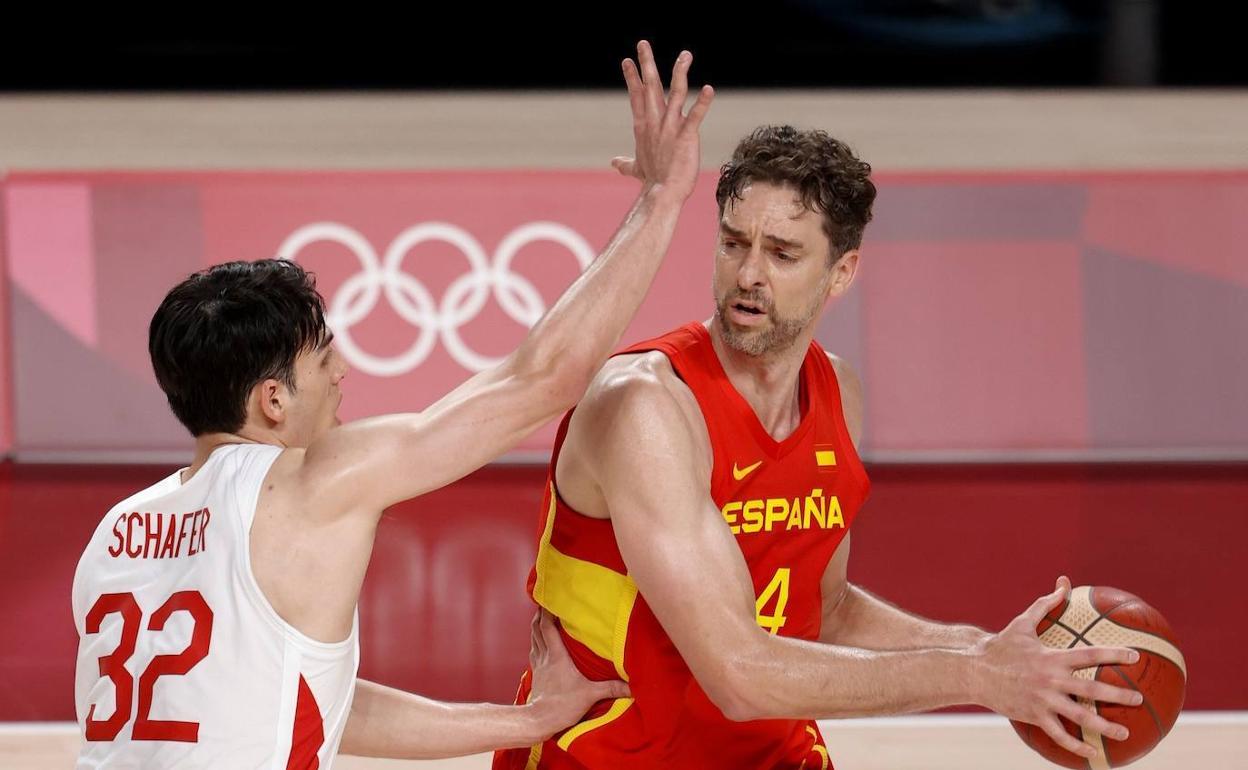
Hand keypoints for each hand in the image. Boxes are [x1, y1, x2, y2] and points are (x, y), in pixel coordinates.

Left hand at [525, 609, 628, 736]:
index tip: (549, 599)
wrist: (539, 720)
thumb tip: (632, 685)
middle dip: (539, 615)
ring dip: (536, 627)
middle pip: (537, 629)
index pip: (547, 627)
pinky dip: (536, 642)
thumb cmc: (563, 705)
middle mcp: (545, 657)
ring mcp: (539, 666)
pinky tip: (540, 644)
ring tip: (541, 618)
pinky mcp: (536, 675)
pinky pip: (535, 652)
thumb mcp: (590, 695)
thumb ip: (611, 688)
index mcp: (557, 656)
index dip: (546, 612)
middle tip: (544, 603)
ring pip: (534, 639)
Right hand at [611, 40, 714, 201]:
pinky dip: (703, 102)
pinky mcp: (686, 136)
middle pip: (651, 87)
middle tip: (643, 44)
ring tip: (685, 54)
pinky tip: (710, 89)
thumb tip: (615, 163)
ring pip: (676, 93)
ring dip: (680, 72)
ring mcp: (670, 128)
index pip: (637, 96)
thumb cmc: (652, 183)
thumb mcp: (636, 168)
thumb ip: (626, 163)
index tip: (627, 61)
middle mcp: (655, 123)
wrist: (662, 195)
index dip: (633, 78)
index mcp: (644, 127)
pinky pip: (696, 116)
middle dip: (647, 64)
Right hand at [970, 577, 1143, 758]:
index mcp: (1052, 658)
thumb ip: (1045, 605)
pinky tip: (1093, 754)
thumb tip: (1063, 584)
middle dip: (1118, 695)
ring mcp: (1042, 700)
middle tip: (1139, 698)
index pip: (1089, 655)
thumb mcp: (1022, 623)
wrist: (974, 671)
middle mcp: (1050, 680)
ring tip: (1124, 732)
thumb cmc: (1001, 646)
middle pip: (1091, 690)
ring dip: (1104, 726)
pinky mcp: (1034, 716)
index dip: (1113, 654)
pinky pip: (1059, 735)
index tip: (1135, 656)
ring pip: (1079, 717)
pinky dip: (1076, 746)